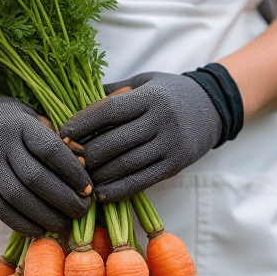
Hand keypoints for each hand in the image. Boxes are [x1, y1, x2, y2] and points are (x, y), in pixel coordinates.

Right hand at [0, 90, 92, 235]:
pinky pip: (0, 210)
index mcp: (19, 124)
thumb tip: (85, 165)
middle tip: (82, 211)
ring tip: (64, 223)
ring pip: (18, 198)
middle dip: (64, 200)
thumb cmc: (10, 123)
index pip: (50, 150)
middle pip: (35, 178)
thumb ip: (57, 141)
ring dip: (45, 216)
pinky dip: (22, 223)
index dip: (73, 173)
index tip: (89, 189)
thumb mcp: (33, 119)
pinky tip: (40, 228)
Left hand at [59, 66, 241, 200]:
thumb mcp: (144, 82)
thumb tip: (73, 101)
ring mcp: (171, 145)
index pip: (110, 111)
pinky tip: (101, 193)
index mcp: (151, 97)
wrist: (213, 107)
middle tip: (68, 160)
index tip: (63, 133)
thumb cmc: (170, 93)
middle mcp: (162, 121)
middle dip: (87, 154)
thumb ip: (113, 92)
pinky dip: (119, 190)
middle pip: (115, 142)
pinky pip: (142, 181)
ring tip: (81, 177)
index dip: (83, 123)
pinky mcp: (175, 166)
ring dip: (99, 175)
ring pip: (127, 165)